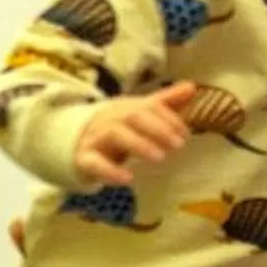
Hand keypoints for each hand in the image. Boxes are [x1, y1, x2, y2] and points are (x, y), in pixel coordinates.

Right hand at [73, 83, 197, 187]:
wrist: (75, 145)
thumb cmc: (116, 129)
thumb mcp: (139, 115)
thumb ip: (164, 103)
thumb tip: (191, 87)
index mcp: (125, 107)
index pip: (148, 107)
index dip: (168, 119)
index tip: (185, 135)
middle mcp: (109, 119)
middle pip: (132, 116)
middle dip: (157, 128)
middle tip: (178, 145)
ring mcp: (94, 138)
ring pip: (113, 134)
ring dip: (138, 144)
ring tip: (159, 157)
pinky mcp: (84, 159)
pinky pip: (93, 162)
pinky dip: (109, 170)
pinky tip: (127, 179)